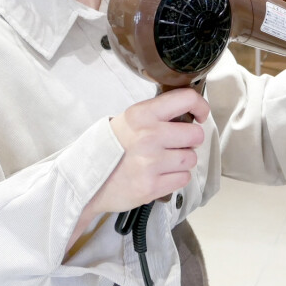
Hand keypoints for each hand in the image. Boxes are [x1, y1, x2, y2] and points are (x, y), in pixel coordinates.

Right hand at [92, 88, 209, 214]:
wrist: (84, 179)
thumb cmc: (109, 148)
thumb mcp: (128, 120)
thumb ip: (157, 114)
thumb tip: (189, 112)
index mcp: (142, 115)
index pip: (186, 99)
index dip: (201, 106)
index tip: (201, 114)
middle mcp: (149, 136)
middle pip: (195, 135)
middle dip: (190, 140)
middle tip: (177, 144)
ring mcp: (150, 163)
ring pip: (191, 159)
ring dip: (182, 161)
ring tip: (164, 161)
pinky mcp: (151, 186)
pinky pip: (183, 179)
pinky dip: (176, 178)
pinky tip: (160, 174)